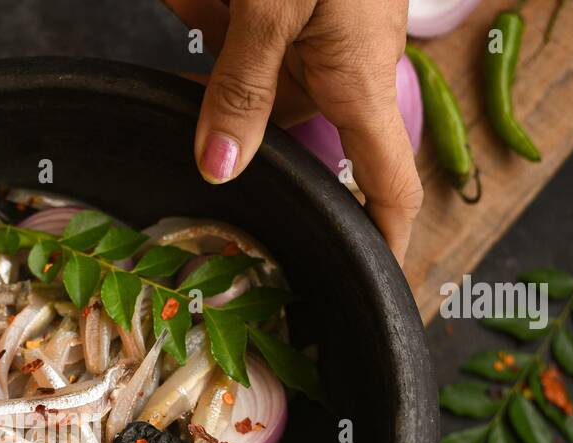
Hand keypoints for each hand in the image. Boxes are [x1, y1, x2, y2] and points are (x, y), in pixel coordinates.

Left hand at [166, 0, 422, 261]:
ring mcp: (323, 37)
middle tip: (202, 190)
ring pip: (258, 87)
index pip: (390, 184)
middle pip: (293, 135)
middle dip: (246, 150)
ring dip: (218, 86)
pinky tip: (181, 38)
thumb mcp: (275, 6)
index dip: (384, 240)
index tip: (365, 284)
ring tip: (182, 98)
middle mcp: (347, 68)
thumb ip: (244, 85)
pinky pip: (248, 46)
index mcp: (362, 82)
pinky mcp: (299, 9)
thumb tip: (219, 169)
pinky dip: (211, 41)